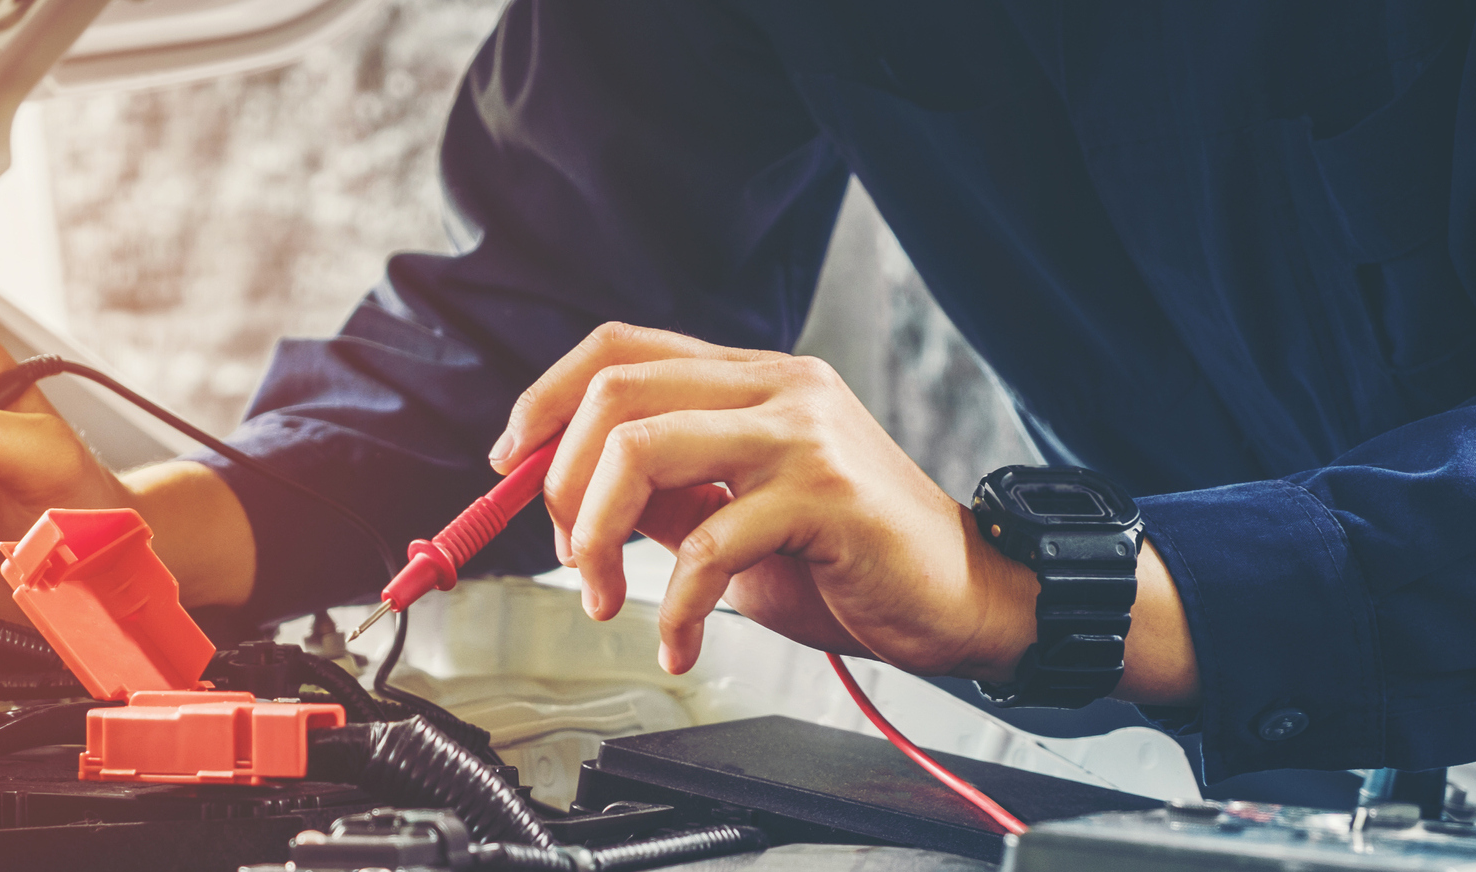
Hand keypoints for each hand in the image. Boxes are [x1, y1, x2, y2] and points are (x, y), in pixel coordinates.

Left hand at [490, 323, 1039, 677]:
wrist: (965, 599)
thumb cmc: (851, 562)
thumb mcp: (737, 519)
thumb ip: (667, 496)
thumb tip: (571, 500)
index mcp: (752, 379)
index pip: (621, 347)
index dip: (546, 398)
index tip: (510, 464)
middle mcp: (777, 387)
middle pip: (616, 391)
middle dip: (560, 481)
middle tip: (564, 553)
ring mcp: (802, 434)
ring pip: (644, 449)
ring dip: (594, 537)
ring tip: (604, 599)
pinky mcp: (824, 495)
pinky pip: (705, 544)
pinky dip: (672, 606)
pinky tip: (678, 641)